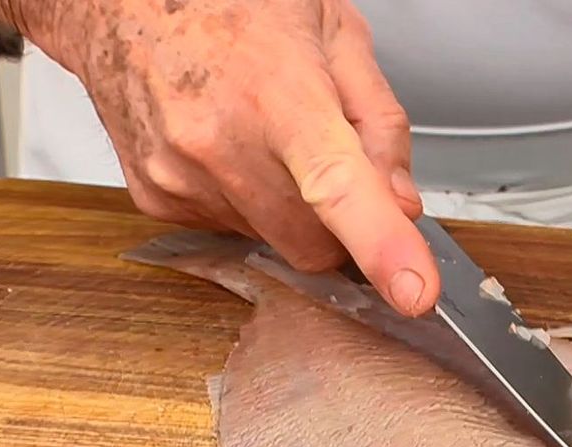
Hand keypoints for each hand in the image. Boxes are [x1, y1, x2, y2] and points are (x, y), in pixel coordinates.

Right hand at [39, 0, 437, 314]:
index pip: (338, 187)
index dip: (381, 246)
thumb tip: (402, 205)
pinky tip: (230, 148)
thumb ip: (380, 122)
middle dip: (339, 228)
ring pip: (274, 244)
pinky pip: (231, 232)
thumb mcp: (333, 31)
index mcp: (278, 96)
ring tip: (265, 135)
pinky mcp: (156, 200)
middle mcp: (219, 144)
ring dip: (289, 210)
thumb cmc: (229, 2)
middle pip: (314, 245)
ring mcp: (180, 178)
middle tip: (329, 164)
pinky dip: (246, 205)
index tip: (415, 292)